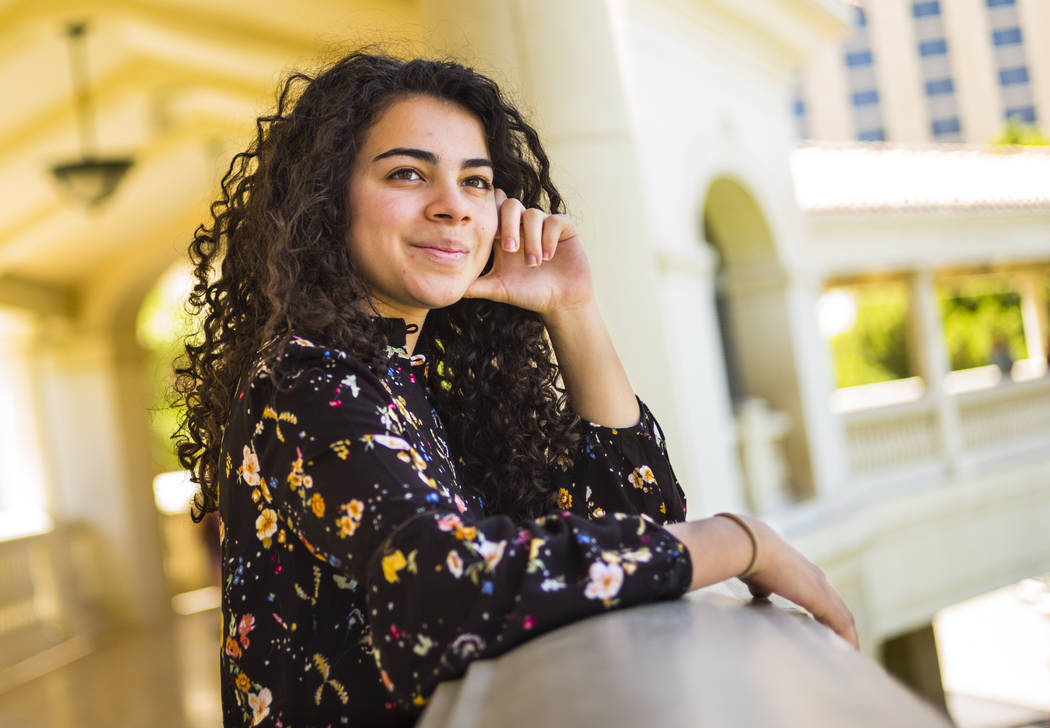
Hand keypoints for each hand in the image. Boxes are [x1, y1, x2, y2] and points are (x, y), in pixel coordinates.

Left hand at [464, 189, 593, 316]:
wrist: (560, 302)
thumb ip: (475, 286)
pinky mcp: (564, 229)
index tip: (492, 239)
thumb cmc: (528, 294)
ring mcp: (544, 225)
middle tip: (510, 250)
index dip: (491, 216)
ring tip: (533, 263)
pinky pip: (555, 220)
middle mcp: (523, 226)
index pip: (494, 210)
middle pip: (510, 204)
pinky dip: (549, 238)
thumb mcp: (498, 289)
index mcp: (505, 235)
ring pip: (533, 214)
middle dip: (509, 226)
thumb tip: (449, 287)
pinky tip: (548, 256)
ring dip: (531, 240)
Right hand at [740, 518, 858, 648]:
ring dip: (847, 636)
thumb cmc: (750, 558)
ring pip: (844, 616)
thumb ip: (762, 587)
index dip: (825, 615)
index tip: (825, 632)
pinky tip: (849, 651)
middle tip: (842, 648)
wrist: (752, 548)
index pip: (822, 597)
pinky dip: (847, 638)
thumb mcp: (758, 577)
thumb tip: (760, 593)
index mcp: (802, 573)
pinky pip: (842, 623)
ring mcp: (822, 587)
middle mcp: (816, 578)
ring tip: (848, 654)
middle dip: (840, 628)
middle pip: (838, 607)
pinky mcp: (822, 598)